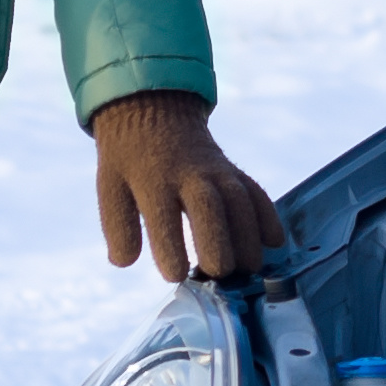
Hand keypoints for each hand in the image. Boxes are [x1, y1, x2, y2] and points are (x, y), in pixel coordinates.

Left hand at [89, 90, 281, 283]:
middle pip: (209, 207)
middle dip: (218, 242)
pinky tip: (274, 242)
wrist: (154, 110)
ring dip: (248, 235)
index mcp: (150, 178)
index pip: (160, 215)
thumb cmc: (129, 160)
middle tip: (219, 273)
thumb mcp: (111, 185)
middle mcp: (187, 173)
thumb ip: (117, 224)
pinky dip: (268, 215)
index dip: (169, 247)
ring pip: (238, 200)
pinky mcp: (232, 171)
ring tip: (250, 268)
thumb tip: (125, 261)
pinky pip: (255, 191)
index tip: (175, 275)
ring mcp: (215, 170)